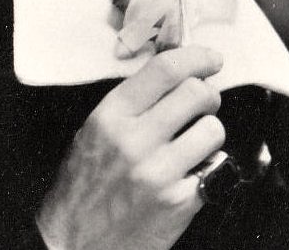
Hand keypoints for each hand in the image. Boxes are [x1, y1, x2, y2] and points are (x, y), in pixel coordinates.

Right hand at [36, 46, 224, 249]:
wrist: (73, 243)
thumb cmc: (83, 185)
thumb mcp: (93, 131)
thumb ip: (130, 103)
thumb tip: (174, 75)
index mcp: (111, 115)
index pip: (164, 70)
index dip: (195, 57)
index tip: (211, 59)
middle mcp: (135, 140)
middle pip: (196, 93)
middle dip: (208, 94)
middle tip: (204, 102)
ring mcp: (159, 172)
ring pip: (212, 129)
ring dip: (208, 132)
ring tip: (193, 142)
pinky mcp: (179, 203)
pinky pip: (215, 167)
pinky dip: (208, 167)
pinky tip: (189, 172)